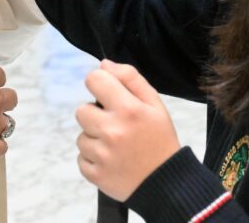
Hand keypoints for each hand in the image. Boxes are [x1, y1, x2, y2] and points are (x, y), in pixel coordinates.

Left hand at [75, 60, 180, 201]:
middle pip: (81, 110)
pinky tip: (112, 160)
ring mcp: (102, 155)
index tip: (107, 93)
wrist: (167, 184)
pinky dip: (93, 160)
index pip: (94, 79)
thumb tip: (103, 64)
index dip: (99, 84)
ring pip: (81, 136)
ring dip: (94, 139)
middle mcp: (112, 130)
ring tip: (116, 146)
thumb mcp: (154, 104)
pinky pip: (81, 159)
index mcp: (128, 109)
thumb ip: (130, 78)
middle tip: (115, 125)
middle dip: (95, 115)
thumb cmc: (160, 140)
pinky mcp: (95, 175)